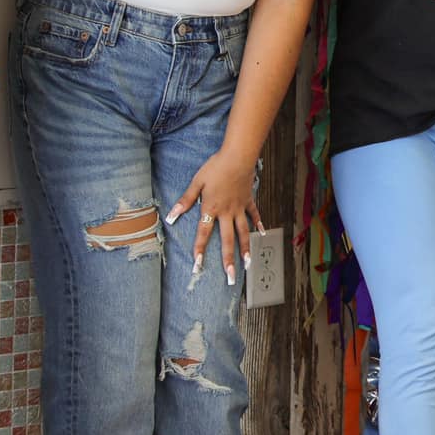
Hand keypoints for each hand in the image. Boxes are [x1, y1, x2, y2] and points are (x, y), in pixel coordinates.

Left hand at [169, 148, 263, 286]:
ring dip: (245, 249)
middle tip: (231, 277)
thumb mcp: (196, 182)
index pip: (203, 234)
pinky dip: (259, 223)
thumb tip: (171, 216)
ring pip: (243, 232)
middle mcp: (227, 213)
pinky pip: (254, 214)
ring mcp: (240, 208)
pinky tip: (262, 233)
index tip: (198, 266)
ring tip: (247, 264)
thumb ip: (185, 201)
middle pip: (227, 240)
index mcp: (211, 209)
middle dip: (228, 260)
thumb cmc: (215, 167)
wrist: (238, 156)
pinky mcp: (248, 200)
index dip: (199, 250)